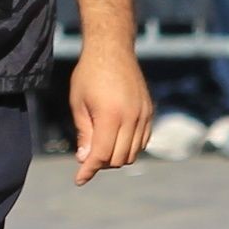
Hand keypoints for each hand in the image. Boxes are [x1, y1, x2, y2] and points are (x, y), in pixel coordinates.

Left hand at [67, 43, 151, 182]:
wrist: (112, 49)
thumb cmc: (89, 75)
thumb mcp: (79, 104)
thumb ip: (84, 133)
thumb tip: (84, 159)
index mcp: (111, 115)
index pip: (102, 155)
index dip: (89, 170)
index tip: (79, 180)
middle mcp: (131, 117)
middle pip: (119, 159)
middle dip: (101, 164)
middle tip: (87, 157)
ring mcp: (144, 115)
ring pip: (133, 153)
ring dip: (116, 157)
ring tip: (100, 148)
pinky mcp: (149, 111)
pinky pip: (143, 141)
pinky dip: (129, 147)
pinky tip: (115, 140)